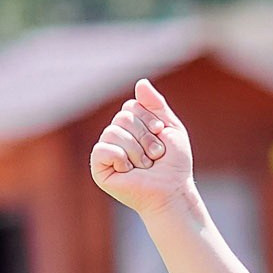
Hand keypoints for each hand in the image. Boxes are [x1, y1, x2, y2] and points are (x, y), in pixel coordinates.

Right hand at [90, 79, 195, 217]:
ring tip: (145, 165)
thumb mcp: (171, 129)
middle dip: (146, 137)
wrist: (172, 190)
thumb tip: (140, 82)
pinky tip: (129, 170)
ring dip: (137, 151)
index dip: (150, 120)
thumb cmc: (173, 164)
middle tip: (156, 155)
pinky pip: (103, 149)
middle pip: (123, 118)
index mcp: (131, 124)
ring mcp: (106, 150)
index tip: (161, 135)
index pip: (132, 106)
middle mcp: (116, 134)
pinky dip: (122, 159)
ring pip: (113, 132)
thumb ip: (156, 105)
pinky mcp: (99, 166)